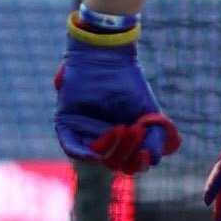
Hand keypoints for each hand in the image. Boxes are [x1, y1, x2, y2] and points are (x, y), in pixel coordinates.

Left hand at [56, 12, 176, 171]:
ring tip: (123, 127)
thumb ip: (155, 136)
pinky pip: (72, 147)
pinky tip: (97, 152)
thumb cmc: (128, 82)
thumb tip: (154, 159)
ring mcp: (84, 133)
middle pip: (114, 162)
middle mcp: (102, 140)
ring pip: (96, 157)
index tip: (147, 153)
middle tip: (137, 130)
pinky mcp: (66, 125)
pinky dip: (84, 153)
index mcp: (121, 140)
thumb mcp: (147, 111)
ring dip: (112, 148)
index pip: (129, 163)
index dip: (138, 162)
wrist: (107, 57)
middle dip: (128, 151)